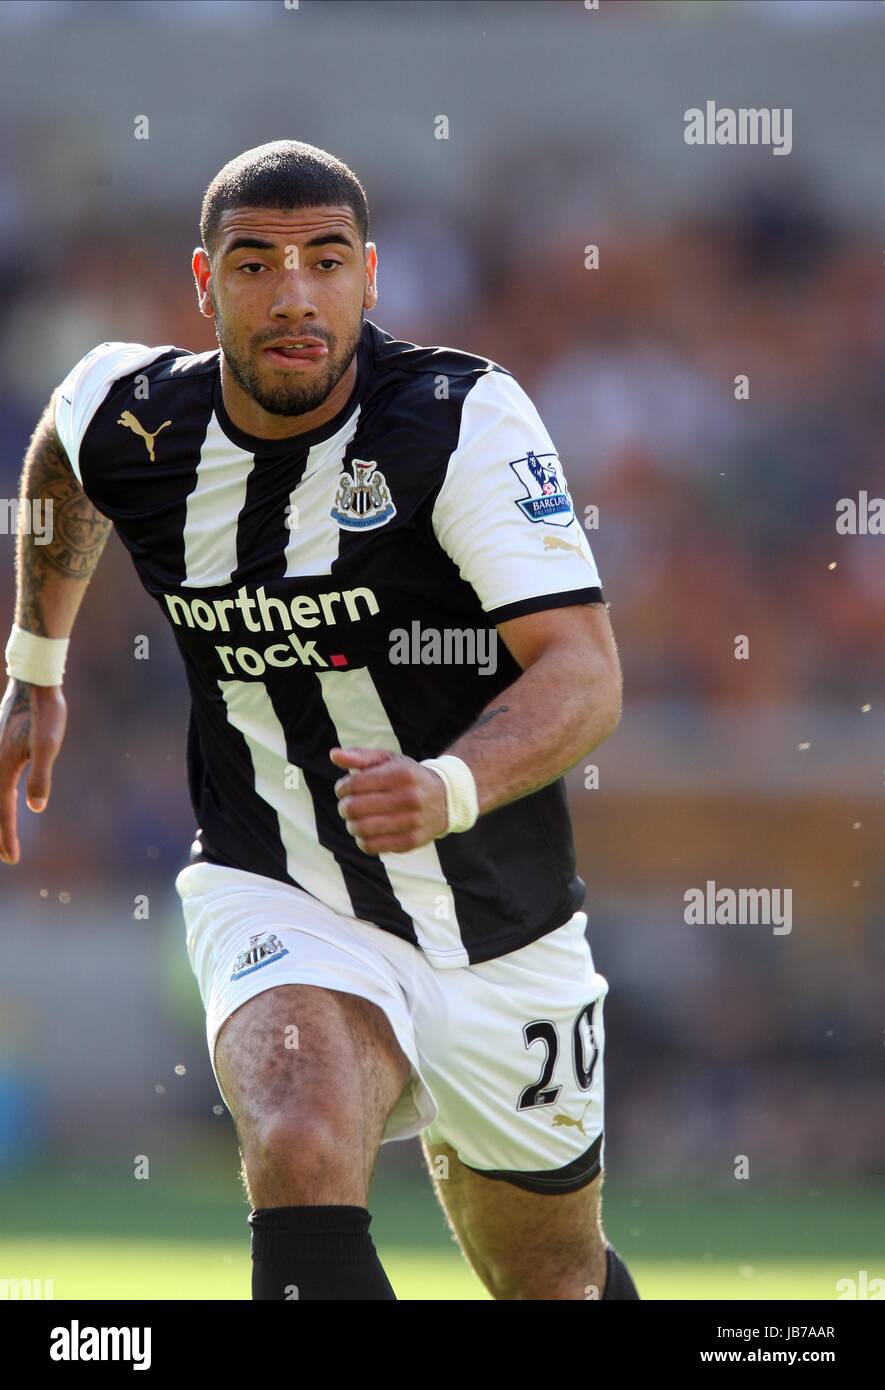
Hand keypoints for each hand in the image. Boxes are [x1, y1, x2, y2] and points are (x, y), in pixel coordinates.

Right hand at [0, 679, 66, 863]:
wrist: (32, 684)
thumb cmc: (44, 713)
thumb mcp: (48, 745)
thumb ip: (41, 776)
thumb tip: (36, 808)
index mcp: (3, 769)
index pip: (3, 812)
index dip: (7, 837)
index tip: (13, 859)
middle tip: (7, 856)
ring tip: (1, 831)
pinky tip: (3, 797)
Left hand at [330, 746, 448, 854]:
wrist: (446, 798)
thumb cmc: (409, 777)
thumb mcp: (389, 760)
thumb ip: (361, 756)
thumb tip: (333, 754)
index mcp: (400, 774)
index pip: (354, 784)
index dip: (341, 788)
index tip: (343, 790)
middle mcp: (408, 797)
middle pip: (354, 808)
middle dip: (344, 807)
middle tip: (347, 806)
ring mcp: (411, 821)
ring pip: (361, 829)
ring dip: (351, 825)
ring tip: (355, 820)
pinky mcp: (411, 841)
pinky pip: (373, 846)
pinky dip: (362, 841)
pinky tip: (365, 833)